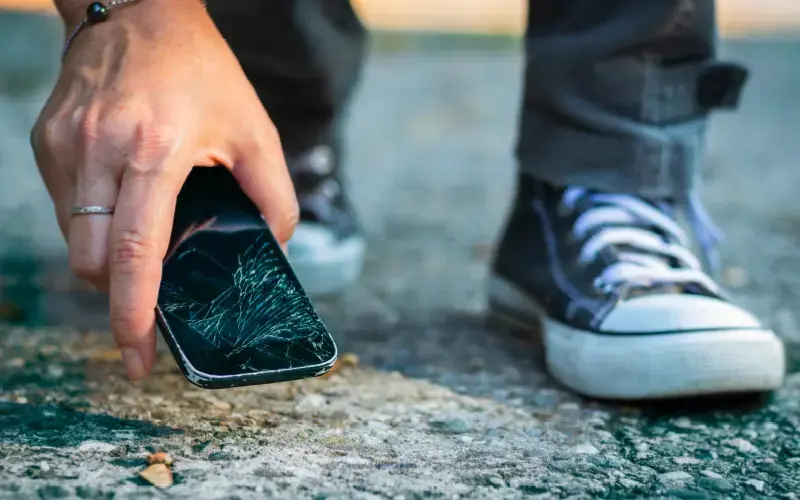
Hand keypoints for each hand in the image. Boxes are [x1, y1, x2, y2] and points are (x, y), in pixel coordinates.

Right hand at [31, 0, 297, 379]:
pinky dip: (91, 225)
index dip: (133, 312)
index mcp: (154, 153)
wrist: (138, 9)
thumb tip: (275, 247)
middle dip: (117, 293)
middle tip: (147, 303)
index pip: (133, 252)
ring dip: (104, 258)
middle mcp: (99, 151)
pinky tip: (121, 208)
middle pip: (91, 260)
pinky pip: (63, 207)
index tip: (137, 354)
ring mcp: (65, 145)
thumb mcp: (255, 128)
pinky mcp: (47, 139)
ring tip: (140, 246)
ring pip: (73, 238)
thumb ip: (274, 194)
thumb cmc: (201, 69)